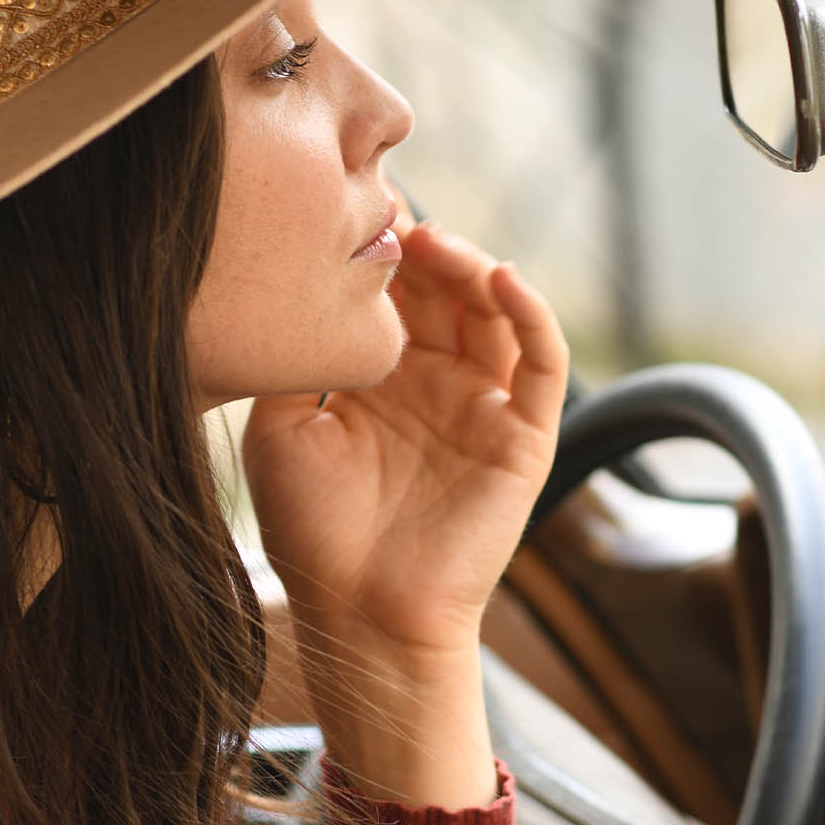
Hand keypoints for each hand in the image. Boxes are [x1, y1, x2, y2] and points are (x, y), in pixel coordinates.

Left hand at [242, 221, 568, 805]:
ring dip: (472, 267)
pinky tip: (501, 278)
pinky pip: (543, 363)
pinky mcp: (524, 436)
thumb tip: (280, 283)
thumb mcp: (281, 429)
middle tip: (391, 214)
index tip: (352, 207)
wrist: (360, 616)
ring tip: (435, 242)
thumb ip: (292, 360)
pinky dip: (530, 313)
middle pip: (445, 290)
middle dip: (422, 247)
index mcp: (382, 380)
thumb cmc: (316, 534)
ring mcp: (485, 407)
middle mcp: (438, 384)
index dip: (380, 251)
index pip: (395, 294)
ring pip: (495, 312)